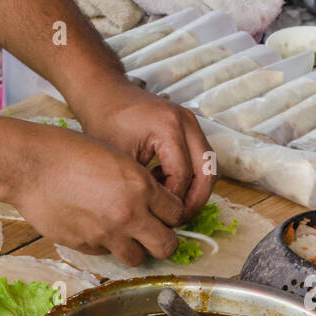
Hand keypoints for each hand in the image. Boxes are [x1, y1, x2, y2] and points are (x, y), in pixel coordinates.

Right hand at [6, 122, 184, 266]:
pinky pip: (106, 254)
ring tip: (123, 234)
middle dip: (163, 241)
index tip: (164, 213)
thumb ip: (138, 183)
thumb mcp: (115, 157)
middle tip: (154, 233)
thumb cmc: (68, 152)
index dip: (172, 214)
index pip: (177, 213)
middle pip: (167, 246)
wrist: (30, 166)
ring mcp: (106, 234)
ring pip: (137, 258)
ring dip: (135, 248)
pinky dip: (105, 246)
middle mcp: (129, 214)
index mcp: (141, 186)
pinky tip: (94, 227)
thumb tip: (151, 204)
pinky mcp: (84, 245)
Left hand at [73, 76, 214, 219]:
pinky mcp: (191, 127)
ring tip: (171, 206)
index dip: (173, 202)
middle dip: (195, 201)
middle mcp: (187, 121)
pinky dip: (191, 178)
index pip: (183, 176)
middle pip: (208, 172)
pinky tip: (165, 186)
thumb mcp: (117, 159)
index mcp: (168, 126)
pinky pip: (202, 159)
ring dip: (196, 191)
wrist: (105, 95)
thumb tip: (156, 216)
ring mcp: (192, 122)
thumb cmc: (105, 123)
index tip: (158, 217)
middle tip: (176, 220)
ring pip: (210, 167)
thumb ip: (139, 185)